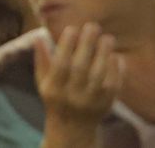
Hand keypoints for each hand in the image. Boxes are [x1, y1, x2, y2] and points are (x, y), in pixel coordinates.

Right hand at [34, 23, 122, 139]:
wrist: (73, 128)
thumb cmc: (57, 98)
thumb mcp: (44, 82)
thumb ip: (42, 59)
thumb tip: (39, 36)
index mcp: (54, 89)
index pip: (60, 65)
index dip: (66, 46)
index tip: (72, 28)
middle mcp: (71, 96)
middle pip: (80, 68)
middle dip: (87, 44)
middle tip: (93, 26)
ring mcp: (90, 101)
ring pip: (99, 75)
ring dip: (104, 53)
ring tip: (108, 37)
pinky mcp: (107, 104)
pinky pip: (113, 83)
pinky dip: (115, 68)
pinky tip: (114, 54)